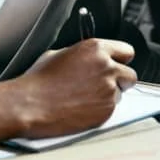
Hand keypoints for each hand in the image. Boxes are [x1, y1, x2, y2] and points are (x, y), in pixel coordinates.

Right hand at [8, 38, 136, 138]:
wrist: (30, 105)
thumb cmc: (39, 81)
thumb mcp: (58, 55)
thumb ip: (82, 55)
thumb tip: (90, 59)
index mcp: (94, 48)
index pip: (126, 51)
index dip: (119, 60)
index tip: (115, 65)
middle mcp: (106, 67)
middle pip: (130, 75)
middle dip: (119, 80)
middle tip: (101, 85)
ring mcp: (108, 90)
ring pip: (121, 94)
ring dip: (109, 96)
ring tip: (85, 98)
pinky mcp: (107, 110)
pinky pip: (112, 109)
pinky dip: (101, 109)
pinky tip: (82, 107)